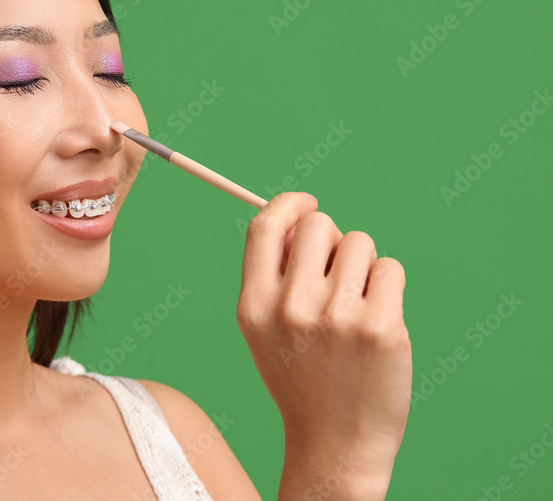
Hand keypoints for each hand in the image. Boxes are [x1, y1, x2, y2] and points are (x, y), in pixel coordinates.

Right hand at [237, 192, 411, 498]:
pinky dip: (388, 286)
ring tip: (356, 305)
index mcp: (254, 305)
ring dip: (363, 265)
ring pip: (359, 243)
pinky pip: (390, 269)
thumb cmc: (302, 376)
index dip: (288, 204)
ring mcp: (336, 318)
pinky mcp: (380, 328)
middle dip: (332, 239)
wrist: (336, 441)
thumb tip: (298, 216)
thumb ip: (272, 275)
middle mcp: (290, 308)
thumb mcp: (264, 329)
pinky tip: (378, 319)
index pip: (265, 227)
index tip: (307, 203)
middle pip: (317, 225)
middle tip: (338, 274)